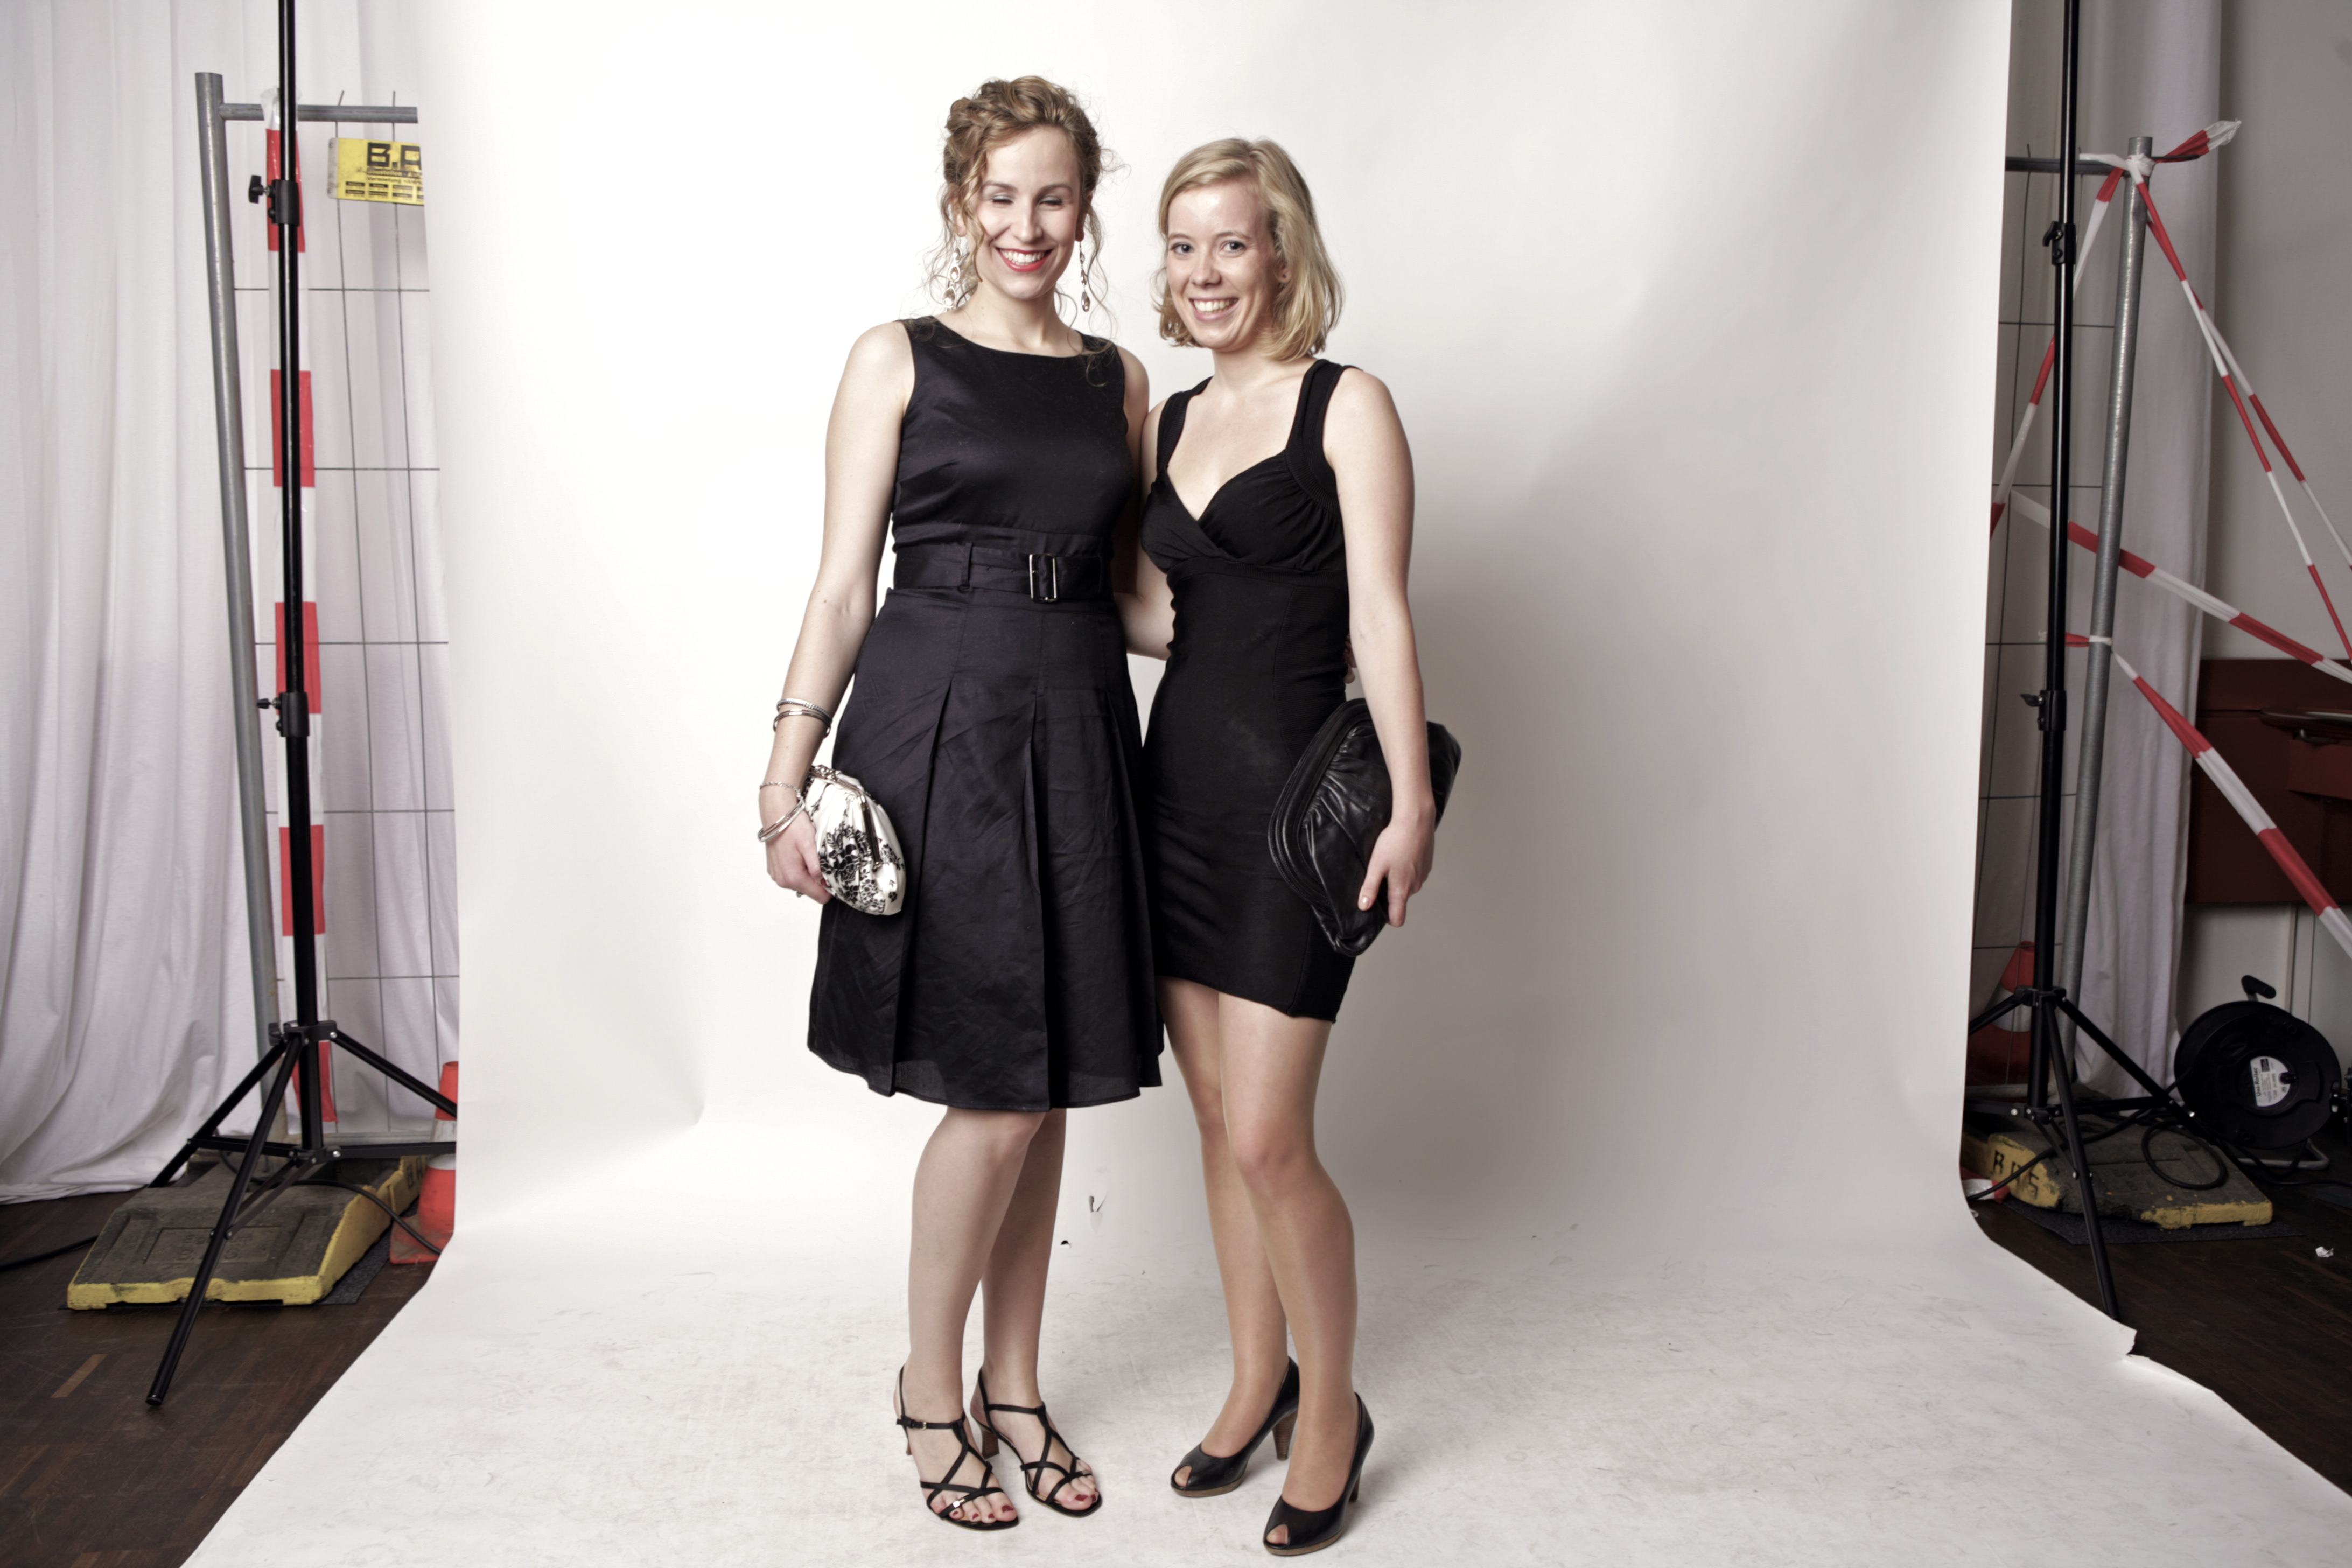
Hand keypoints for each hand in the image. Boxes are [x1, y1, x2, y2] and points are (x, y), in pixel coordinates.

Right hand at [764, 812, 829, 902]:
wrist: (776, 815)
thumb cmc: (793, 827)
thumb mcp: (811, 846)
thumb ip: (818, 868)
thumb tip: (825, 884)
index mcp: (793, 877)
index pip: (820, 897)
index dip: (829, 888)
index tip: (832, 873)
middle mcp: (783, 880)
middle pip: (811, 890)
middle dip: (818, 879)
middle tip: (817, 858)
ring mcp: (778, 876)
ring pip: (802, 883)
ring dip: (808, 872)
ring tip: (806, 854)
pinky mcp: (775, 870)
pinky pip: (792, 875)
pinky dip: (799, 867)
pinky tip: (798, 853)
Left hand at [1357, 809, 1433, 927]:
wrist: (1416, 820)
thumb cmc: (1395, 841)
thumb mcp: (1376, 865)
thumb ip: (1370, 888)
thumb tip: (1364, 907)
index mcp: (1402, 889)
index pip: (1398, 919)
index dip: (1387, 918)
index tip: (1378, 908)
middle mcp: (1415, 886)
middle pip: (1401, 901)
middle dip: (1389, 894)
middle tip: (1379, 874)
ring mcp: (1423, 876)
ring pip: (1407, 887)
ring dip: (1398, 880)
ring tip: (1390, 862)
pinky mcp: (1426, 866)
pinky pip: (1414, 875)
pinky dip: (1407, 870)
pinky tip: (1401, 855)